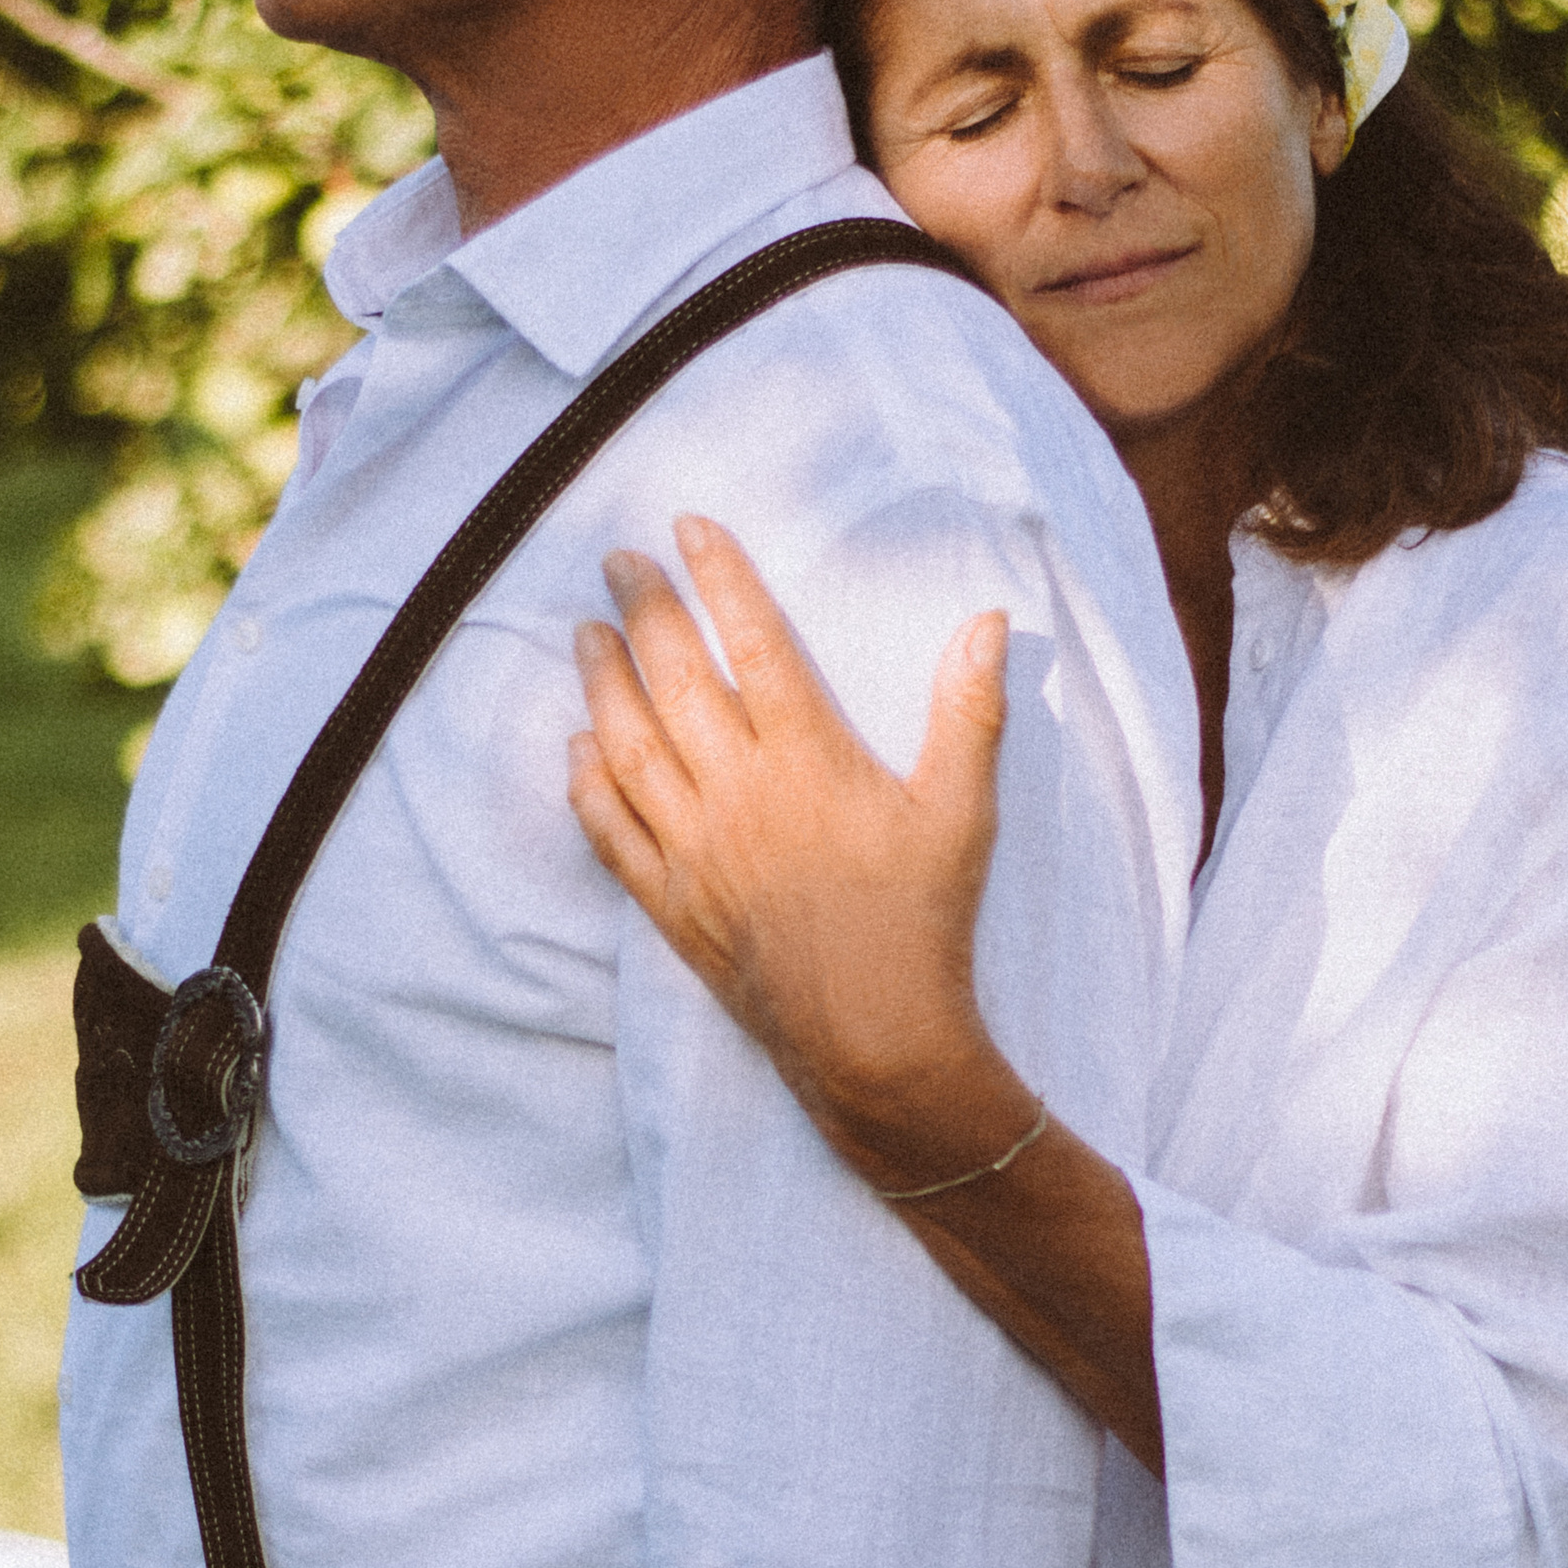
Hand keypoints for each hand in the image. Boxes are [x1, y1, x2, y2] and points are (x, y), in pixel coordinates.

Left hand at [568, 516, 1036, 1186]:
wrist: (874, 1041)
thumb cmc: (924, 923)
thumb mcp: (963, 813)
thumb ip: (969, 712)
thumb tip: (989, 621)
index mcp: (808, 761)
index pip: (753, 644)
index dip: (721, 579)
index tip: (689, 527)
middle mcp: (738, 794)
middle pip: (675, 680)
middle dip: (642, 610)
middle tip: (616, 561)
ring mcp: (694, 849)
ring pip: (629, 746)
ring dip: (602, 683)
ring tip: (585, 635)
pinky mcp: (671, 903)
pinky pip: (611, 832)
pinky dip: (588, 785)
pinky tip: (578, 749)